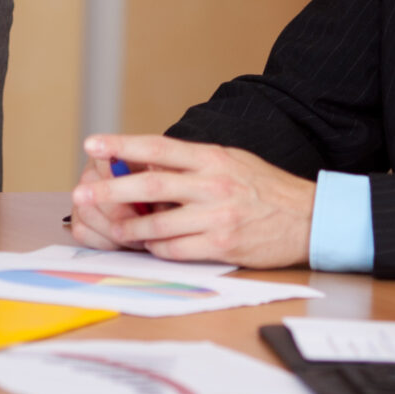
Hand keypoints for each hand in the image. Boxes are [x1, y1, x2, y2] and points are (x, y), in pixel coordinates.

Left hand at [73, 134, 313, 266]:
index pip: (158, 146)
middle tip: (83, 195)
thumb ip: (193, 163)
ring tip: (113, 229)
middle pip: (150, 185)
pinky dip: (158, 249)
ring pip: (158, 224)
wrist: (312, 219)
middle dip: (110, 190)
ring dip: (130, 229)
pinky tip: (150, 246)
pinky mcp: (224, 245)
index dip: (122, 145)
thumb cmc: (267, 189)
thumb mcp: (232, 161)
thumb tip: (150, 164)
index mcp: (212, 158)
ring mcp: (218, 216)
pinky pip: (177, 249)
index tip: (92, 143)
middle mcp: (212, 184)